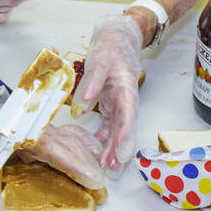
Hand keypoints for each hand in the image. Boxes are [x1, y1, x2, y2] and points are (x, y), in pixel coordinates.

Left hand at [0, 88, 106, 193]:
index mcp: (29, 136)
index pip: (57, 151)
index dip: (76, 165)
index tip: (92, 179)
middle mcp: (45, 132)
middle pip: (73, 147)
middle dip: (90, 167)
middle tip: (103, 187)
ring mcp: (50, 130)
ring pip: (76, 140)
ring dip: (91, 156)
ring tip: (103, 173)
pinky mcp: (51, 131)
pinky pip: (74, 134)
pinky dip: (87, 143)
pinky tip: (96, 152)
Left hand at [72, 14, 142, 170]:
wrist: (117, 40)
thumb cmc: (111, 49)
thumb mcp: (100, 60)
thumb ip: (92, 82)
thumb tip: (82, 106)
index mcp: (126, 90)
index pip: (128, 116)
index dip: (125, 136)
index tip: (122, 152)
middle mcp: (126, 101)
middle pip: (125, 130)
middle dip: (119, 150)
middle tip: (112, 169)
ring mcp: (119, 105)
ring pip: (117, 132)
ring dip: (112, 150)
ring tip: (105, 168)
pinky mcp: (111, 106)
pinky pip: (109, 127)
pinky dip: (104, 140)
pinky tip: (97, 153)